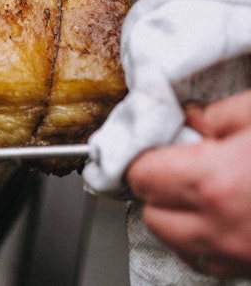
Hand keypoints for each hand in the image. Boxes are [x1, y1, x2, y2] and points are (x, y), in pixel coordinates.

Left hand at [126, 89, 250, 278]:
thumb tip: (189, 116)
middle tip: (178, 168)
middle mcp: (218, 225)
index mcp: (213, 181)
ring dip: (175, 220)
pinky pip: (209, 263)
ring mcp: (236, 254)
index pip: (140, 175)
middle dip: (156, 190)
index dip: (143, 158)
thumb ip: (218, 114)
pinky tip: (218, 220)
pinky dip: (203, 244)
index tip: (153, 148)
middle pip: (151, 214)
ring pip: (175, 244)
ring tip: (197, 194)